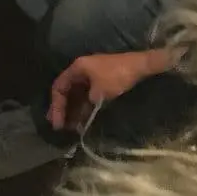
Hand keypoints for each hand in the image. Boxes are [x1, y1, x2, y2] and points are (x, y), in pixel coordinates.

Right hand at [47, 51, 169, 132]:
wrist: (140, 66)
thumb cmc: (117, 76)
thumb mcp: (100, 92)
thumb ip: (87, 103)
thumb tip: (83, 115)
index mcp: (77, 68)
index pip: (59, 87)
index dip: (56, 106)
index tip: (57, 123)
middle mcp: (81, 71)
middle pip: (67, 92)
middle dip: (62, 109)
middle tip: (58, 127)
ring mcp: (91, 77)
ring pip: (77, 96)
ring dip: (73, 111)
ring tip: (71, 128)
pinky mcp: (101, 83)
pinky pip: (87, 97)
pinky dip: (84, 109)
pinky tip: (84, 121)